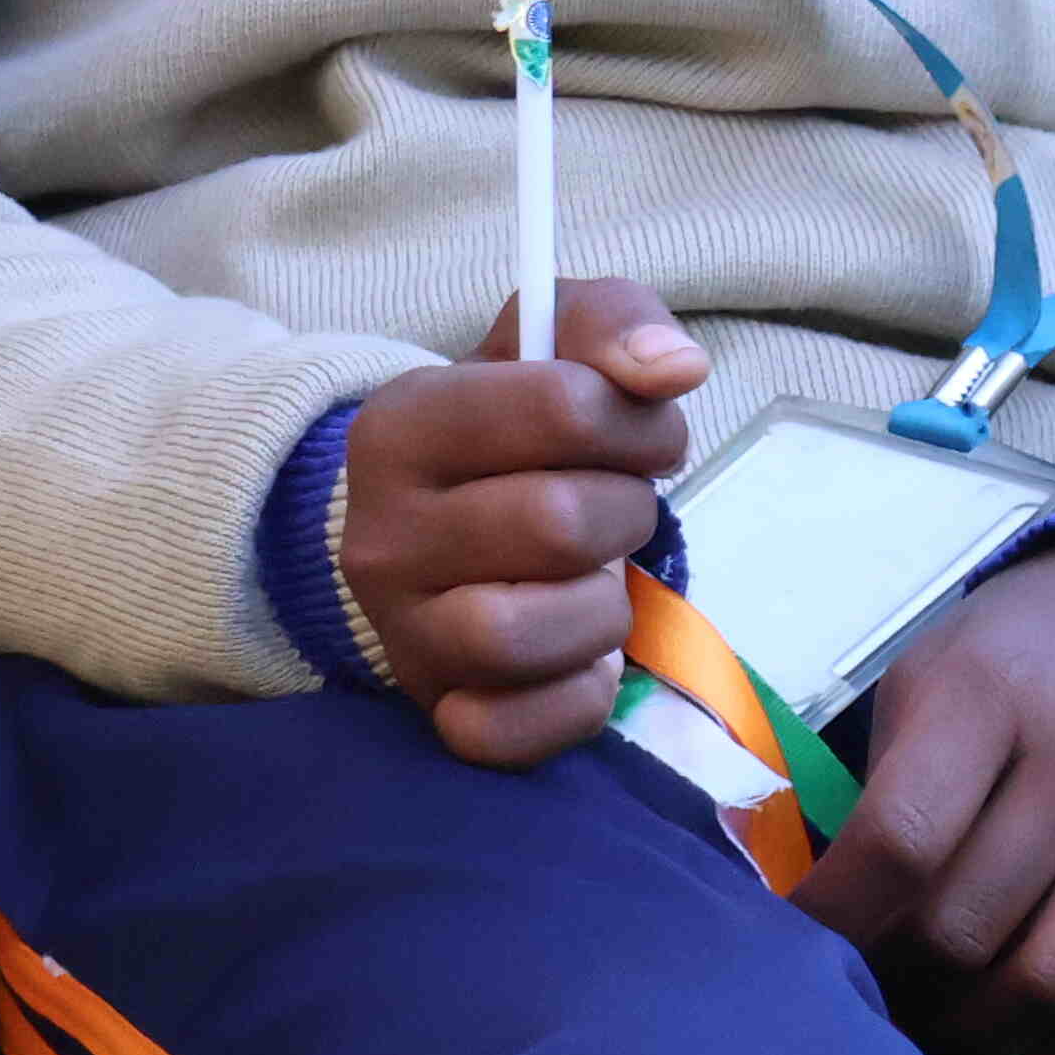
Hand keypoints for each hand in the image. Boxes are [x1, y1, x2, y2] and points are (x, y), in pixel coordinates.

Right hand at [334, 280, 709, 766]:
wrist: (423, 535)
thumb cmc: (505, 438)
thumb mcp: (542, 349)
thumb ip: (612, 322)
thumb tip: (673, 366)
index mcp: (400, 426)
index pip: (562, 406)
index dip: (637, 422)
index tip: (639, 436)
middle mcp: (381, 532)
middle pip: (558, 522)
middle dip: (624, 513)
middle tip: (614, 509)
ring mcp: (402, 629)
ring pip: (529, 631)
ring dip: (601, 609)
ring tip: (592, 582)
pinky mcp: (437, 709)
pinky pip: (516, 731)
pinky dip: (575, 699)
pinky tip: (579, 658)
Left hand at [797, 531, 1054, 1054]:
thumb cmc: (1033, 646)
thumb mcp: (933, 672)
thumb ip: (890, 781)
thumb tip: (841, 905)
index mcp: (985, 697)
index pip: (899, 841)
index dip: (838, 916)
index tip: (797, 947)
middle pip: (971, 924)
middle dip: (902, 981)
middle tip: (870, 994)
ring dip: (985, 1026)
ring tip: (941, 1021)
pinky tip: (1039, 1026)